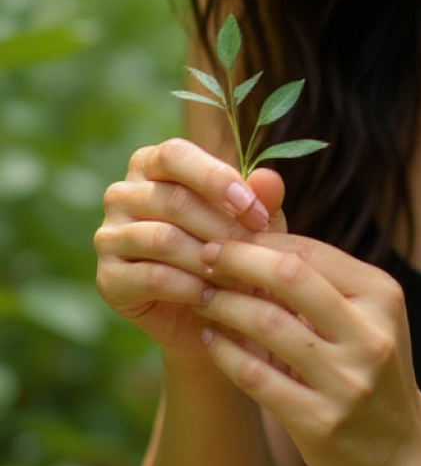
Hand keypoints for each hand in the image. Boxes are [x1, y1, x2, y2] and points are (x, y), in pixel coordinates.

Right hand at [95, 138, 285, 365]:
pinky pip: (151, 277)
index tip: (252, 207)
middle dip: (223, 226)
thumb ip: (261, 197)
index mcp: (152, 164)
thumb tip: (269, 178)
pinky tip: (213, 296)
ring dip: (208, 259)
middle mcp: (122, 194)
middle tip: (256, 248)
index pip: (175, 154)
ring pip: (163, 239)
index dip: (216, 178)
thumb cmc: (233, 248)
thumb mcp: (254, 221)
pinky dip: (189, 287)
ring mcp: (108, 236)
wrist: (213, 310)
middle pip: (174, 200)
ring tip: (238, 274)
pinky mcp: (107, 278)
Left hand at [197, 233, 420, 465]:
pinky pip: (257, 376)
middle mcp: (370, 333)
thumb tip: (260, 234)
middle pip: (291, 276)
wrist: (402, 451)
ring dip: (225, 305)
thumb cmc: (372, 367)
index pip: (312, 251)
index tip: (227, 238)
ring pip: (268, 324)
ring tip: (203, 298)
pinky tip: (212, 340)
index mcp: (382, 296)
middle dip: (238, 259)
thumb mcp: (368, 316)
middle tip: (204, 256)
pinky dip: (226, 353)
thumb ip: (325, 279)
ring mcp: (347, 380)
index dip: (262, 240)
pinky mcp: (321, 421)